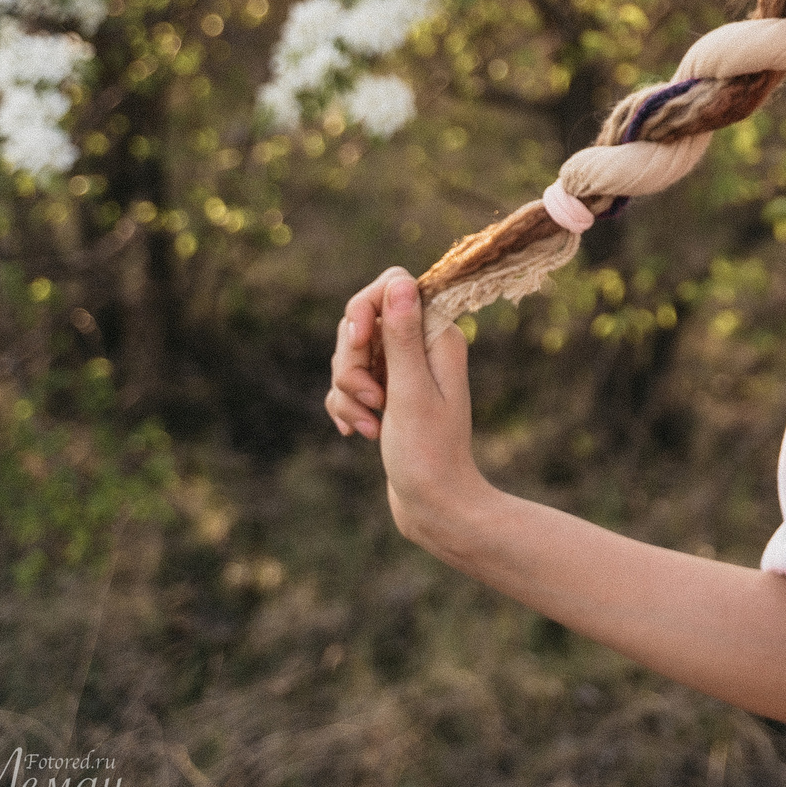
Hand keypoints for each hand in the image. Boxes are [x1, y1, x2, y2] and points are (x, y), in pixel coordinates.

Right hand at [324, 267, 489, 549]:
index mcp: (438, 335)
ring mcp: (402, 371)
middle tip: (374, 399)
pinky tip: (359, 434)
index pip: (392, 286)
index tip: (360, 342)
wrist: (435, 504)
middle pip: (362, 323)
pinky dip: (347, 408)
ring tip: (372, 425)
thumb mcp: (410, 391)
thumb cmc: (428, 451)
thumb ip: (403, 335)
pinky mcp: (385, 394)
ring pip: (349, 357)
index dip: (366, 309)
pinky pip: (346, 386)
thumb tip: (400, 282)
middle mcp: (422, 346)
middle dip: (352, 363)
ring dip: (349, 392)